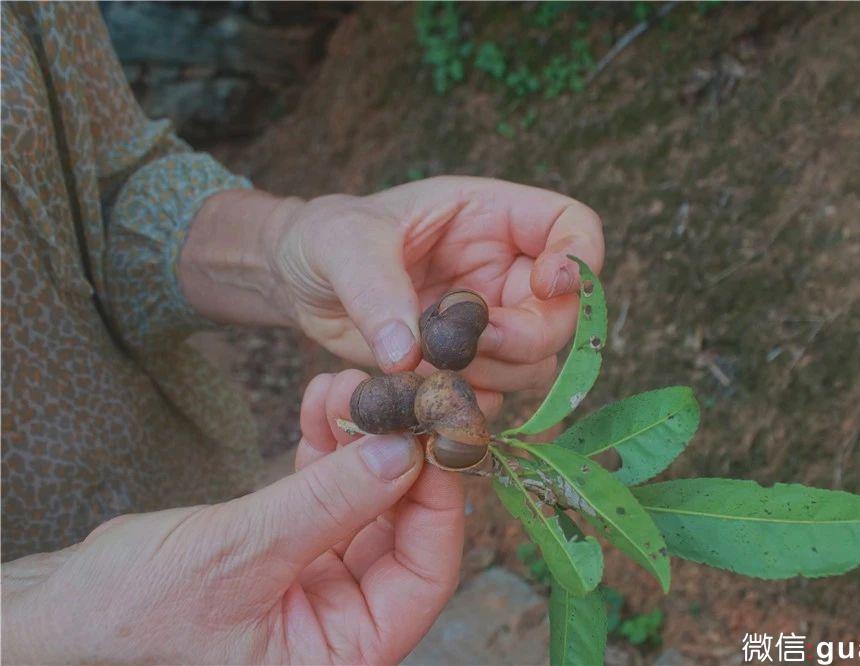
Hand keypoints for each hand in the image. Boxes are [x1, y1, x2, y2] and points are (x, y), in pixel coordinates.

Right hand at [1, 372, 462, 664]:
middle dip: (397, 455)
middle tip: (395, 393)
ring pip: (366, 501)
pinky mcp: (292, 546)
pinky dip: (327, 447)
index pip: (424, 572)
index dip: (438, 500)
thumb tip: (405, 452)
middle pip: (401, 529)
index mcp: (346, 651)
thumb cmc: (138, 611)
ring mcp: (318, 580)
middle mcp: (341, 621)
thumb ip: (327, 504)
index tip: (437, 432)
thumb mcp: (241, 555)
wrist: (68, 608)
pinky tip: (322, 401)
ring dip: (361, 440)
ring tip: (348, 384)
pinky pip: (326, 491)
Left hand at [271, 176, 603, 405]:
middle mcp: (504, 270)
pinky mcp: (467, 366)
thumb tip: (407, 354)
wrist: (297, 280)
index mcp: (493, 217)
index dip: (578, 259)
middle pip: (564, 314)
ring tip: (426, 366)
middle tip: (467, 346)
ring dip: (492, 375)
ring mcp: (490, 321)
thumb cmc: (325, 238)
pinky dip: (467, 405)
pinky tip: (421, 394)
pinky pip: (495, 397)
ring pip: (536, 364)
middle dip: (524, 337)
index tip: (544, 284)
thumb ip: (375, 288)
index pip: (573, 227)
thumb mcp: (341, 242)